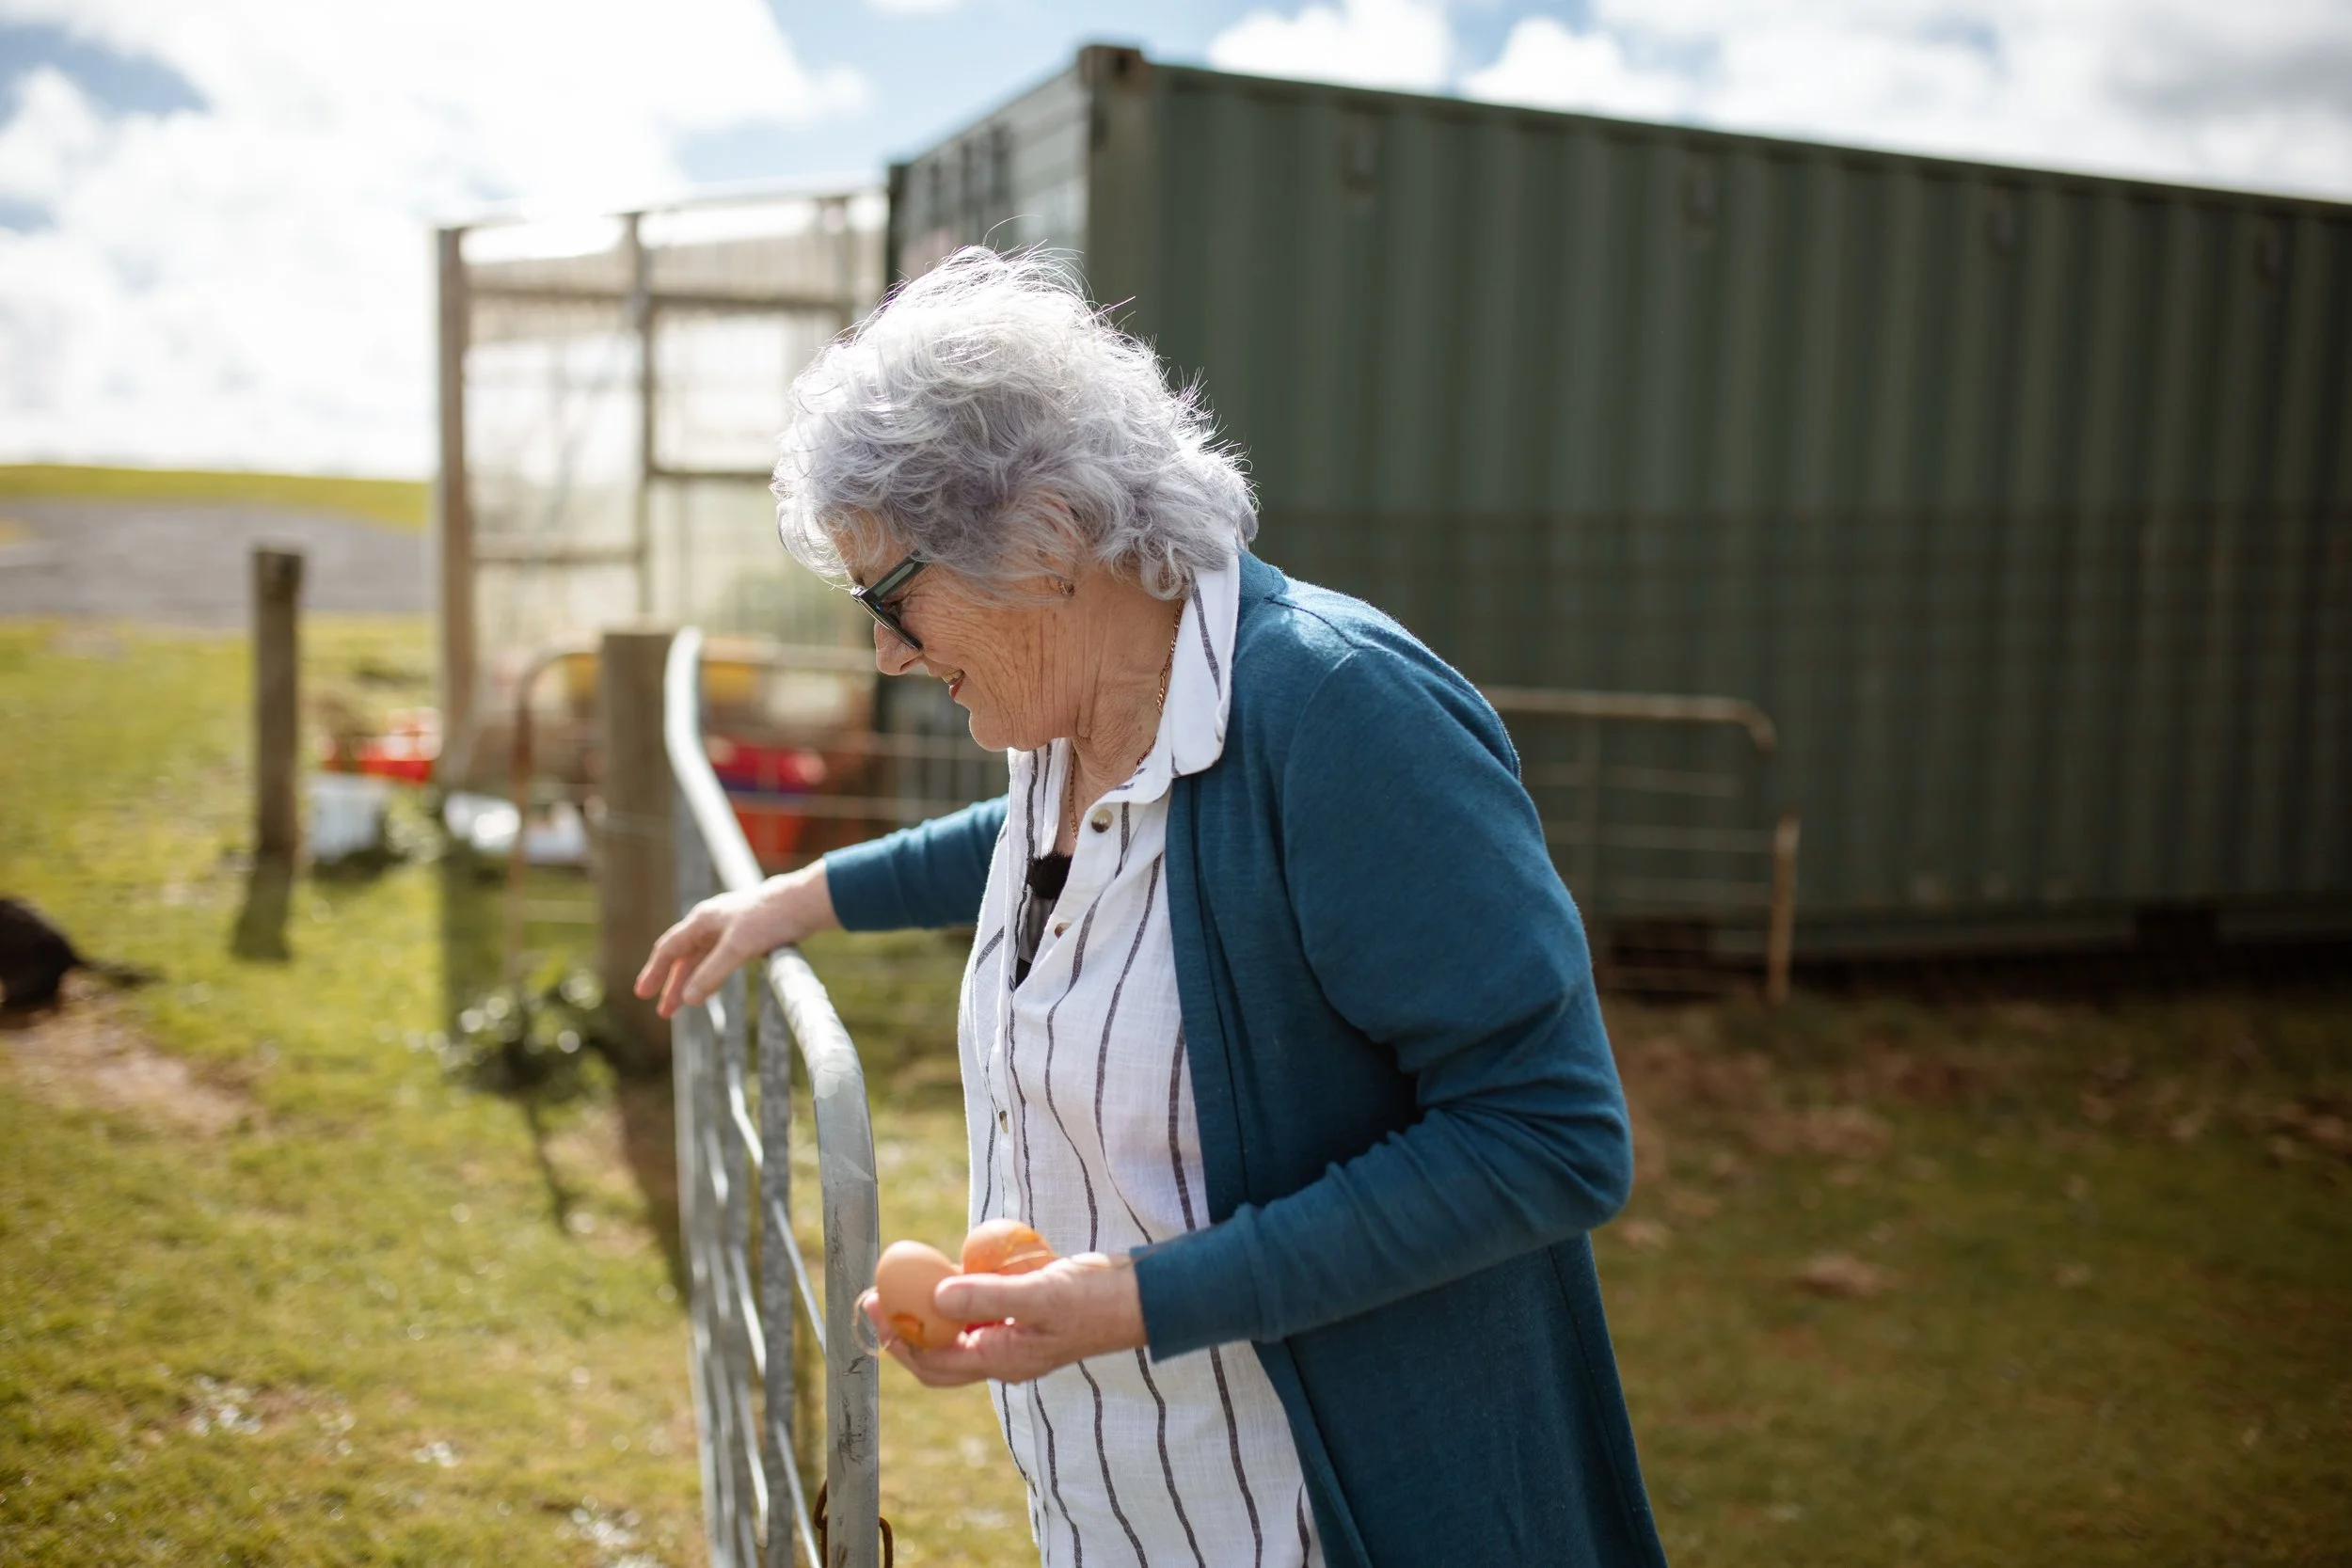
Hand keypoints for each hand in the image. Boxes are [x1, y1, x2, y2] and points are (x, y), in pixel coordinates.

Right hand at [633, 863, 838, 1017]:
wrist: (803, 902)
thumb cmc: (770, 919)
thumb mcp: (737, 949)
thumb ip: (711, 973)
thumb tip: (689, 999)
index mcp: (702, 920)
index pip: (669, 949)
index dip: (654, 972)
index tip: (642, 994)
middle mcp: (711, 923)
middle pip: (683, 957)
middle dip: (671, 984)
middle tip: (663, 1011)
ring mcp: (728, 929)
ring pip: (701, 960)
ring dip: (690, 983)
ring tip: (681, 1007)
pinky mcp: (746, 936)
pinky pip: (718, 960)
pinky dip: (709, 976)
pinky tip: (709, 990)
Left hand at [861, 1253, 1147, 1387]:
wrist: (1142, 1297)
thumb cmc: (1096, 1298)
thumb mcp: (1040, 1293)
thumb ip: (987, 1296)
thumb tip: (934, 1297)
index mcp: (1004, 1361)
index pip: (934, 1361)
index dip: (898, 1336)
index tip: (873, 1305)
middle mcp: (1004, 1357)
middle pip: (938, 1355)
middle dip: (903, 1328)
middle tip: (876, 1296)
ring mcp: (1015, 1339)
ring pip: (958, 1332)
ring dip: (930, 1311)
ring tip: (908, 1278)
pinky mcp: (1025, 1318)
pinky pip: (982, 1311)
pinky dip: (963, 1293)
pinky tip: (959, 1266)